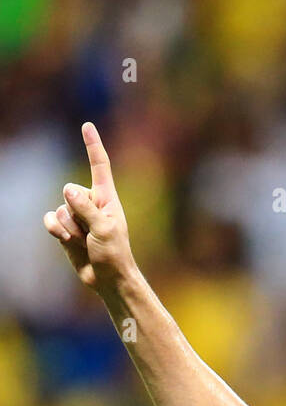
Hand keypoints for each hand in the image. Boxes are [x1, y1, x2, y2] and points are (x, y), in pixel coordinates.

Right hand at [43, 122, 134, 291]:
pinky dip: (55, 228)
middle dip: (76, 213)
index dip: (92, 145)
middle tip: (92, 234)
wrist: (108, 279)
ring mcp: (77, 215)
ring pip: (60, 208)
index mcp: (107, 197)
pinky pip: (51, 219)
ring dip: (69, 227)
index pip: (99, 166)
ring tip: (85, 241)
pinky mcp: (66, 229)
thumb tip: (67, 188)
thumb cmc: (115, 254)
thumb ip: (86, 208)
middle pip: (70, 191)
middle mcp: (91, 202)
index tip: (87, 126)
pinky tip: (65, 239)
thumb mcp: (104, 229)